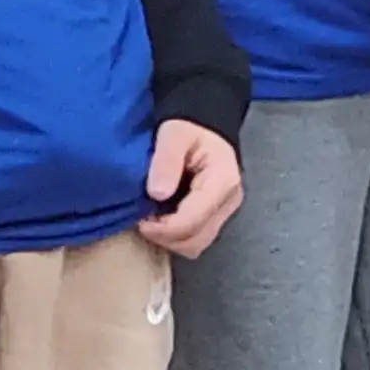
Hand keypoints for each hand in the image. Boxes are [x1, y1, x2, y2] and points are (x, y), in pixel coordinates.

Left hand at [138, 119, 242, 254]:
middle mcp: (230, 201)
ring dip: (170, 239)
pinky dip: (176, 235)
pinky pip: (196, 237)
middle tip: (143, 219)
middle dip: (165, 237)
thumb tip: (157, 194)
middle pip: (196, 240)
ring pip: (196, 244)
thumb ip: (166, 161)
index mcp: (222, 182)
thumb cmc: (188, 127)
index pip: (191, 222)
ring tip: (152, 219)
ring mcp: (226, 211)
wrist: (204, 125)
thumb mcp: (173, 135)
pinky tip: (163, 217)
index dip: (162, 229)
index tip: (140, 219)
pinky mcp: (218, 215)